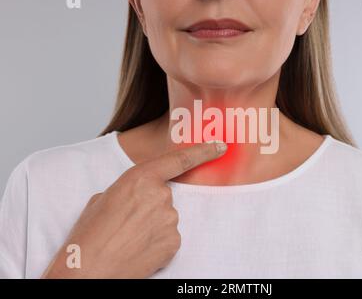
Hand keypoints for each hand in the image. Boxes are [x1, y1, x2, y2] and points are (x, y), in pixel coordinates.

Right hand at [41, 140, 226, 277]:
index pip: (179, 160)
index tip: (220, 146)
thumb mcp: (103, 198)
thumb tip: (138, 196)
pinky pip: (169, 236)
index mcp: (140, 178)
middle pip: (164, 195)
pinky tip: (139, 248)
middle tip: (128, 222)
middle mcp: (161, 195)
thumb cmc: (89, 234)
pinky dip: (157, 242)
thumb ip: (130, 189)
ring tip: (129, 237)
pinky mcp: (174, 241)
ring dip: (152, 225)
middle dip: (149, 206)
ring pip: (166, 218)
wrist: (88, 269)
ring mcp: (170, 219)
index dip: (203, 151)